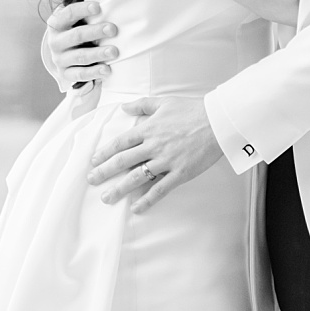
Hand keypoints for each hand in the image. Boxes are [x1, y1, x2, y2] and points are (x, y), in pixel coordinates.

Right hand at [42, 0, 117, 95]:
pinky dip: (94, 73)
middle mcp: (55, 42)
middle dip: (95, 32)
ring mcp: (60, 59)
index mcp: (56, 23)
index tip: (99, 7)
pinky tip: (107, 70)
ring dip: (98, 54)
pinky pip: (80, 75)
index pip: (68, 14)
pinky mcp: (66, 74)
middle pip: (76, 36)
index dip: (82, 10)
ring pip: (80, 56)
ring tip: (114, 51)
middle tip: (113, 29)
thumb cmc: (74, 28)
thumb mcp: (72, 15)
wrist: (64, 55)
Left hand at [86, 95, 222, 212]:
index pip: (121, 142)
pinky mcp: (180, 173)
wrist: (218, 122)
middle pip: (123, 160)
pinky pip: (160, 189)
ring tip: (107, 198)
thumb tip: (124, 107)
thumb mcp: (164, 102)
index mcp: (149, 128)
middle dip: (104, 171)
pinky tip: (136, 207)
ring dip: (120, 188)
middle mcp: (154, 145)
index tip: (94, 160)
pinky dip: (147, 199)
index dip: (105, 152)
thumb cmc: (193, 110)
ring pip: (137, 177)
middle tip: (91, 180)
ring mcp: (166, 160)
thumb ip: (142, 106)